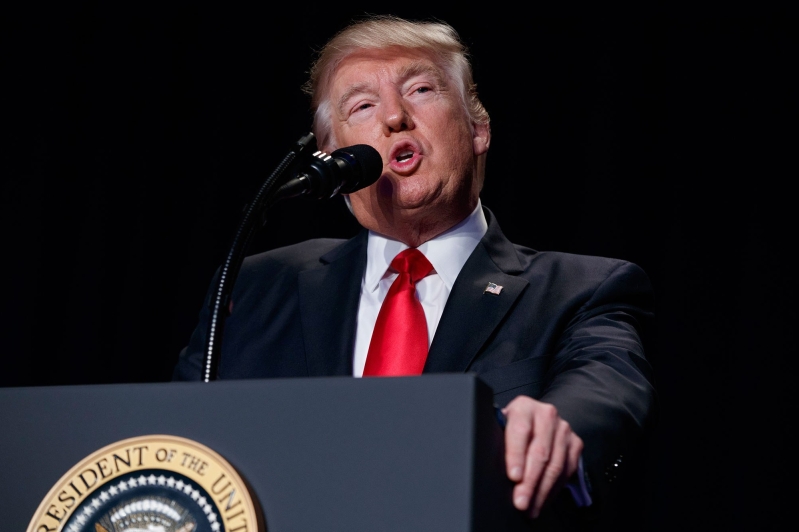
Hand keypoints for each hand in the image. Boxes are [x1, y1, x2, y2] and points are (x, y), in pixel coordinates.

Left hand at [502, 395, 583, 517]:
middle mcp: (546, 415)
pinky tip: (543, 500)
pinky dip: (554, 489)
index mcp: (524, 407)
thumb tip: (490, 464)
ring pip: (555, 465)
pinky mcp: (575, 443)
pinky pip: (566, 471)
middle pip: (539, 452)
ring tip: (530, 508)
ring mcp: (563, 428)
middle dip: (529, 481)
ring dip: (542, 491)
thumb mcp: (501, 427)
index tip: (513, 477)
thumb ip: (498, 440)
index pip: (520, 431)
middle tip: (520, 502)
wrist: (536, 419)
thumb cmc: (512, 427)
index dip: (516, 455)